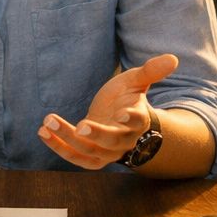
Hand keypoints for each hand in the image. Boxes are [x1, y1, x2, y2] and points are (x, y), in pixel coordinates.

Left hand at [39, 54, 177, 169]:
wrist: (119, 118)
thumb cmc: (127, 97)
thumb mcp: (135, 81)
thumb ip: (150, 71)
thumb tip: (173, 59)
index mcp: (138, 120)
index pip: (137, 122)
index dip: (131, 118)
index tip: (122, 112)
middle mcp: (125, 140)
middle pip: (112, 141)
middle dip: (96, 135)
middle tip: (79, 126)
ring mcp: (108, 151)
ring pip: (89, 152)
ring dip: (67, 141)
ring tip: (47, 123)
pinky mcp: (92, 156)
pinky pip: (76, 157)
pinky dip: (59, 148)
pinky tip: (43, 132)